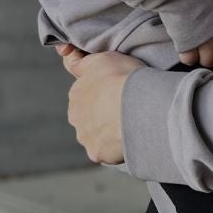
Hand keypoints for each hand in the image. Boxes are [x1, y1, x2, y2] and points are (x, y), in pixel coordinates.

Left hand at [57, 47, 142, 164]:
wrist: (140, 104)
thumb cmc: (124, 78)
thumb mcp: (103, 58)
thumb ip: (84, 63)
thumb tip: (72, 64)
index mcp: (76, 92)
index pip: (86, 96)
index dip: (104, 95)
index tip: (118, 94)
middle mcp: (75, 116)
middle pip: (88, 118)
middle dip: (102, 117)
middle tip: (125, 111)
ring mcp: (84, 136)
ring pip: (96, 137)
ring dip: (109, 133)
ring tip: (130, 126)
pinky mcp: (96, 153)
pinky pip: (106, 152)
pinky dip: (116, 148)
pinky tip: (130, 139)